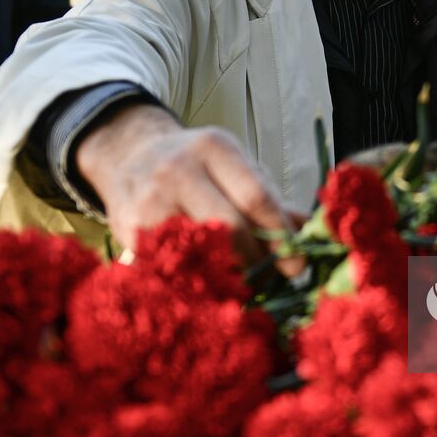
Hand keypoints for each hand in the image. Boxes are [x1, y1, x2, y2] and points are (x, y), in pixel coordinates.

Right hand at [75, 104, 303, 274]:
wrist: (128, 156)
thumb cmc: (193, 166)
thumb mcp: (232, 165)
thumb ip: (269, 197)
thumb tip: (308, 232)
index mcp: (214, 148)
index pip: (256, 196)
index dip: (280, 235)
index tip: (296, 265)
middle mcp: (179, 170)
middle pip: (230, 226)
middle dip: (257, 261)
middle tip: (271, 281)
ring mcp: (151, 200)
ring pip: (201, 252)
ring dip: (228, 278)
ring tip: (244, 287)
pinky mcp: (130, 231)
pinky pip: (173, 267)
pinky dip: (195, 283)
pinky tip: (209, 287)